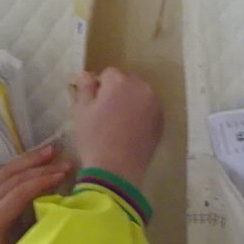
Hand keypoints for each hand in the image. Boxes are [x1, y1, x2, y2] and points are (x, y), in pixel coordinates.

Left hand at [0, 143, 74, 243]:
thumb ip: (29, 238)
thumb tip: (54, 219)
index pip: (19, 193)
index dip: (42, 181)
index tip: (63, 175)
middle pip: (13, 177)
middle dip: (40, 166)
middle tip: (63, 160)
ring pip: (6, 172)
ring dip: (29, 159)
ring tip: (50, 150)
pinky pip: (2, 176)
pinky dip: (19, 165)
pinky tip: (33, 160)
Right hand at [70, 68, 161, 182]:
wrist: (117, 170)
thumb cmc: (94, 139)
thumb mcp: (81, 112)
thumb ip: (85, 88)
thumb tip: (86, 73)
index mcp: (119, 82)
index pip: (108, 74)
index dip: (100, 88)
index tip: (95, 105)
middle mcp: (141, 88)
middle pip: (127, 81)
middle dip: (118, 92)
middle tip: (107, 114)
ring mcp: (154, 104)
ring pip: (140, 95)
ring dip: (131, 102)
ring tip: (120, 123)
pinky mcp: (161, 120)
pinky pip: (149, 109)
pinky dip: (141, 114)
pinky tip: (131, 131)